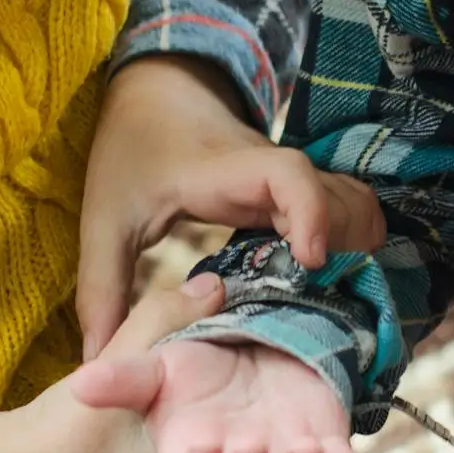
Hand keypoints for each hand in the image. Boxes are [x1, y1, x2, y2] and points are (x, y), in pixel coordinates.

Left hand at [76, 53, 383, 359]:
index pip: (288, 175)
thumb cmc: (130, 150)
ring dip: (354, 244)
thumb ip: (100, 290)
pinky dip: (352, 238)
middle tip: (321, 302)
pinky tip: (328, 279)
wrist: (158, 91)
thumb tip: (99, 360)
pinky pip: (344, 207)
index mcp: (225, 173)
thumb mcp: (105, 219)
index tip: (311, 262)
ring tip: (330, 296)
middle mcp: (270, 171)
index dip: (310, 214)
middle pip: (340, 197)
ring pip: (353, 201)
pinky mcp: (298, 189)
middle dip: (345, 247)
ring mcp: (290, 179)